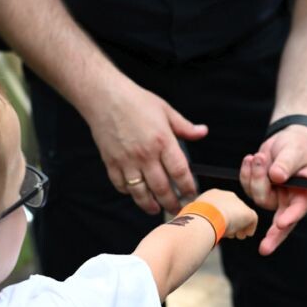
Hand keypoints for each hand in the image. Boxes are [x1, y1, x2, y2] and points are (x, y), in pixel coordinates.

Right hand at [87, 81, 206, 214]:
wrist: (104, 97)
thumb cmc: (134, 101)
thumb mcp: (165, 110)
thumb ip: (184, 126)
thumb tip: (202, 132)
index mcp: (162, 141)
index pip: (179, 172)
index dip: (188, 187)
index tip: (192, 194)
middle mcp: (145, 155)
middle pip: (162, 188)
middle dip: (171, 202)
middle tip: (177, 209)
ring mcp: (127, 161)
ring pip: (140, 192)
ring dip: (150, 205)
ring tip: (157, 209)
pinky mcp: (111, 163)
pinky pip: (121, 185)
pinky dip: (129, 193)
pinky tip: (136, 194)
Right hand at [195, 189, 257, 239]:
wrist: (206, 219)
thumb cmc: (196, 220)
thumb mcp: (194, 217)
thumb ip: (201, 218)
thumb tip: (198, 228)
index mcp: (212, 195)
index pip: (220, 206)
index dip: (221, 217)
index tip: (221, 227)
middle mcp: (226, 195)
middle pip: (232, 210)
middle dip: (232, 222)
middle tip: (232, 234)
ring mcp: (238, 203)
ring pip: (242, 214)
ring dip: (240, 226)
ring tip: (238, 236)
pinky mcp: (248, 212)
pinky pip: (252, 219)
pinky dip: (250, 228)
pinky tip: (246, 234)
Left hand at [239, 125, 306, 255]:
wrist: (288, 138)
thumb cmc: (298, 145)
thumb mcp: (295, 150)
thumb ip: (287, 163)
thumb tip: (277, 177)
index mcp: (306, 194)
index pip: (299, 209)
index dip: (290, 217)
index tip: (282, 223)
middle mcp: (290, 201)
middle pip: (280, 223)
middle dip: (273, 236)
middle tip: (264, 249)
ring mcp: (274, 197)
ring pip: (258, 196)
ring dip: (255, 176)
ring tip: (260, 156)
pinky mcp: (260, 190)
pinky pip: (247, 187)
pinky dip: (246, 172)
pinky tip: (251, 159)